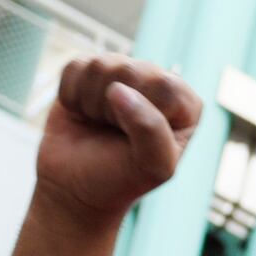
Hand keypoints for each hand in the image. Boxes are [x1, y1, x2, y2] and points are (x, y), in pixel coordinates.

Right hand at [35, 55, 201, 221]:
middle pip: (130, 70)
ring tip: (100, 125)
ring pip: (99, 66)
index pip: (165, 85)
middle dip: (114, 109)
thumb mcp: (152, 166)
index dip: (143, 113)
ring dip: (92, 104)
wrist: (75, 189)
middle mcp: (155, 82)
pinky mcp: (88, 72)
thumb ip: (150, 129)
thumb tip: (119, 90)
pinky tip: (83, 114)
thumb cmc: (119, 180)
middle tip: (115, 134)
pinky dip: (71, 96)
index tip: (136, 140)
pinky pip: (74, 68)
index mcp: (184, 104)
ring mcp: (121, 74)